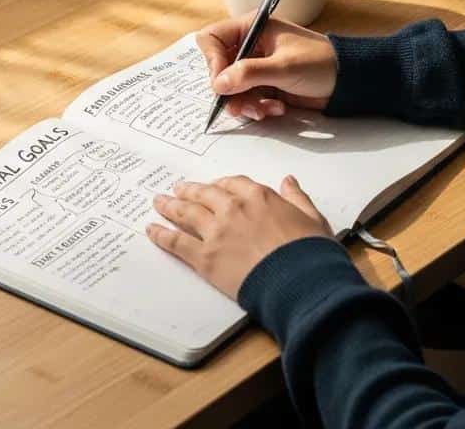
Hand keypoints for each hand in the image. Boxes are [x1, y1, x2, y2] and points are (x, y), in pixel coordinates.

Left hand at [147, 174, 332, 297]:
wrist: (300, 282)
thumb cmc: (310, 253)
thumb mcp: (313, 218)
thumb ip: (297, 197)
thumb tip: (289, 181)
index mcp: (259, 196)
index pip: (232, 184)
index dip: (220, 185)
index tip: (214, 187)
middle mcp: (234, 208)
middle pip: (204, 194)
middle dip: (189, 191)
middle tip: (177, 189)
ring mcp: (217, 232)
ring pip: (186, 213)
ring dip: (170, 206)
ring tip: (159, 202)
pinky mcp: (206, 258)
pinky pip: (177, 242)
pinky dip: (162, 235)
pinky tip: (152, 230)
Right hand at [195, 14, 337, 120]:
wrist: (347, 82)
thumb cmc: (321, 62)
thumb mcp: (283, 67)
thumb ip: (249, 73)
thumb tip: (218, 83)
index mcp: (252, 27)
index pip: (212, 39)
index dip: (213, 61)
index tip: (221, 82)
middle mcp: (250, 45)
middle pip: (219, 68)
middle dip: (230, 90)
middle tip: (240, 104)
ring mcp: (256, 66)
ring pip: (231, 88)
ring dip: (245, 103)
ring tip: (264, 109)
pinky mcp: (264, 85)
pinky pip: (246, 99)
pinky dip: (257, 107)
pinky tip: (276, 108)